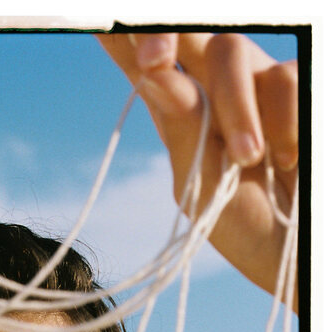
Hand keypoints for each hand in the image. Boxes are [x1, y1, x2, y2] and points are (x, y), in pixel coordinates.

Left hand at [97, 32, 297, 307]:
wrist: (296, 250)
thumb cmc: (245, 225)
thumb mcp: (200, 185)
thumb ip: (180, 128)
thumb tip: (154, 73)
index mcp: (179, 111)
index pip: (141, 59)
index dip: (119, 35)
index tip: (92, 18)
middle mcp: (214, 85)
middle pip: (184, 31)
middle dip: (163, 33)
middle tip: (152, 59)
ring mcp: (257, 81)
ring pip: (233, 50)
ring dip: (238, 108)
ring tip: (249, 161)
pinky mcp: (296, 87)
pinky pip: (285, 80)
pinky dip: (283, 123)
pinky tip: (286, 159)